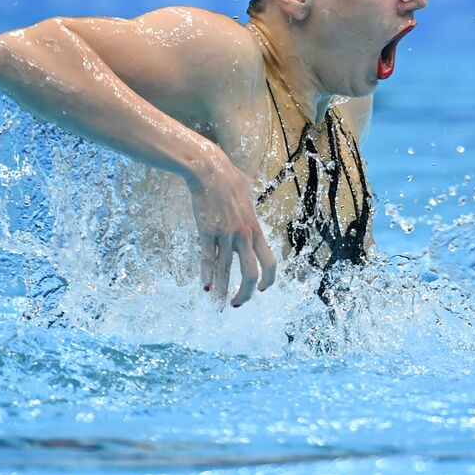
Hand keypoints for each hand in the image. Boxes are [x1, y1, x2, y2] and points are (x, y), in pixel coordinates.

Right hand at [186, 152, 276, 306]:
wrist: (209, 169)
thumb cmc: (228, 178)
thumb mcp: (247, 195)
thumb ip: (249, 207)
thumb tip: (247, 203)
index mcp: (255, 229)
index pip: (269, 262)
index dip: (268, 280)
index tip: (261, 289)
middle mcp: (243, 235)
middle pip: (250, 272)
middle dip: (245, 292)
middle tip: (238, 304)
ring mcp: (225, 234)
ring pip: (225, 270)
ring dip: (222, 290)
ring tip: (219, 304)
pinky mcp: (207, 231)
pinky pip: (207, 258)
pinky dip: (206, 275)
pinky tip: (205, 288)